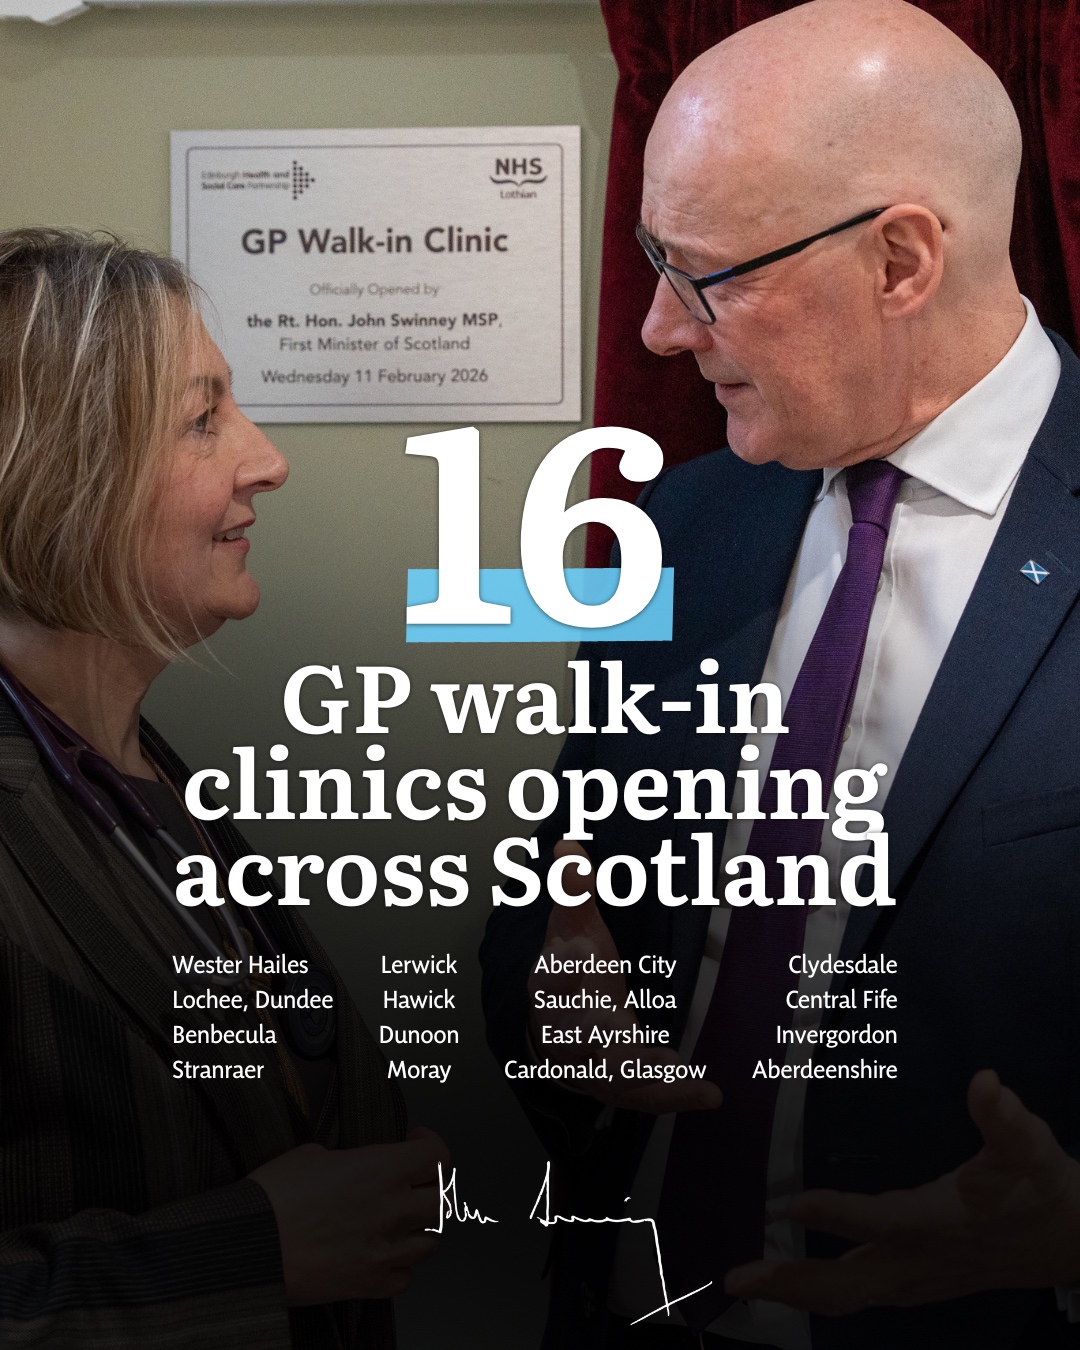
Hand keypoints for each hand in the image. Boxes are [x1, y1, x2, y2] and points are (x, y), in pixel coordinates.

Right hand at [250, 1126, 449, 1303]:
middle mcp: (392, 1209)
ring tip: (398, 1221)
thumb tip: (356, 1167)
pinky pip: (404, 1278)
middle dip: (429, 1188)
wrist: (248, 1247)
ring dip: (417, 1229)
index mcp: (382, 1169)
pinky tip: (382, 1255)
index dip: (430, 1146)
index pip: (438, 1156)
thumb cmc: (273, 1198)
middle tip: (413, 1183)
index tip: (417, 1145)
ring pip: (430, 1241)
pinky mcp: (369, 1284)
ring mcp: (384, 1249)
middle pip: (442, 1200)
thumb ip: (351, 1160)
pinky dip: (398, 1266)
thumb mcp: (314, 1154)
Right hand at [527, 841, 721, 1113]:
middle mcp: (565, 1030)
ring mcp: (591, 1063)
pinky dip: (673, 1095)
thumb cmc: (569, 973)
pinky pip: (644, 1095)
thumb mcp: (571, 928)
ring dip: (645, 1077)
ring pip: (611, 1076)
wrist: (554, 1029)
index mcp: (548, 986)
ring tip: (680, 1073)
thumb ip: (573, 892)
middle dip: (594, 1030)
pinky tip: (707, 1092)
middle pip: (575, 1035)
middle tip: (618, 1025)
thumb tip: (568, 846)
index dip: (563, 968)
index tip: (584, 952)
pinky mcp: (618, 1084)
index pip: (549, 978)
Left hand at [725, 1070, 1079, 1312]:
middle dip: (791, 1283)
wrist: (1070, 1238)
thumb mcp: (1030, 1145)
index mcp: (938, 1222)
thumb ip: (1005, 1117)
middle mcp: (919, 1259)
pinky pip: (858, 1294)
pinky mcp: (915, 1283)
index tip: (790, 1203)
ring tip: (746, 1283)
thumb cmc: (1041, 1185)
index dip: (836, 1214)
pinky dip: (820, 1292)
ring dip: (797, 1291)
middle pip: (847, 1283)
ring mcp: (915, 1278)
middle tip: (737, 1278)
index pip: (880, 1221)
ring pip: (847, 1295)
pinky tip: (793, 1282)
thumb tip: (987, 1083)